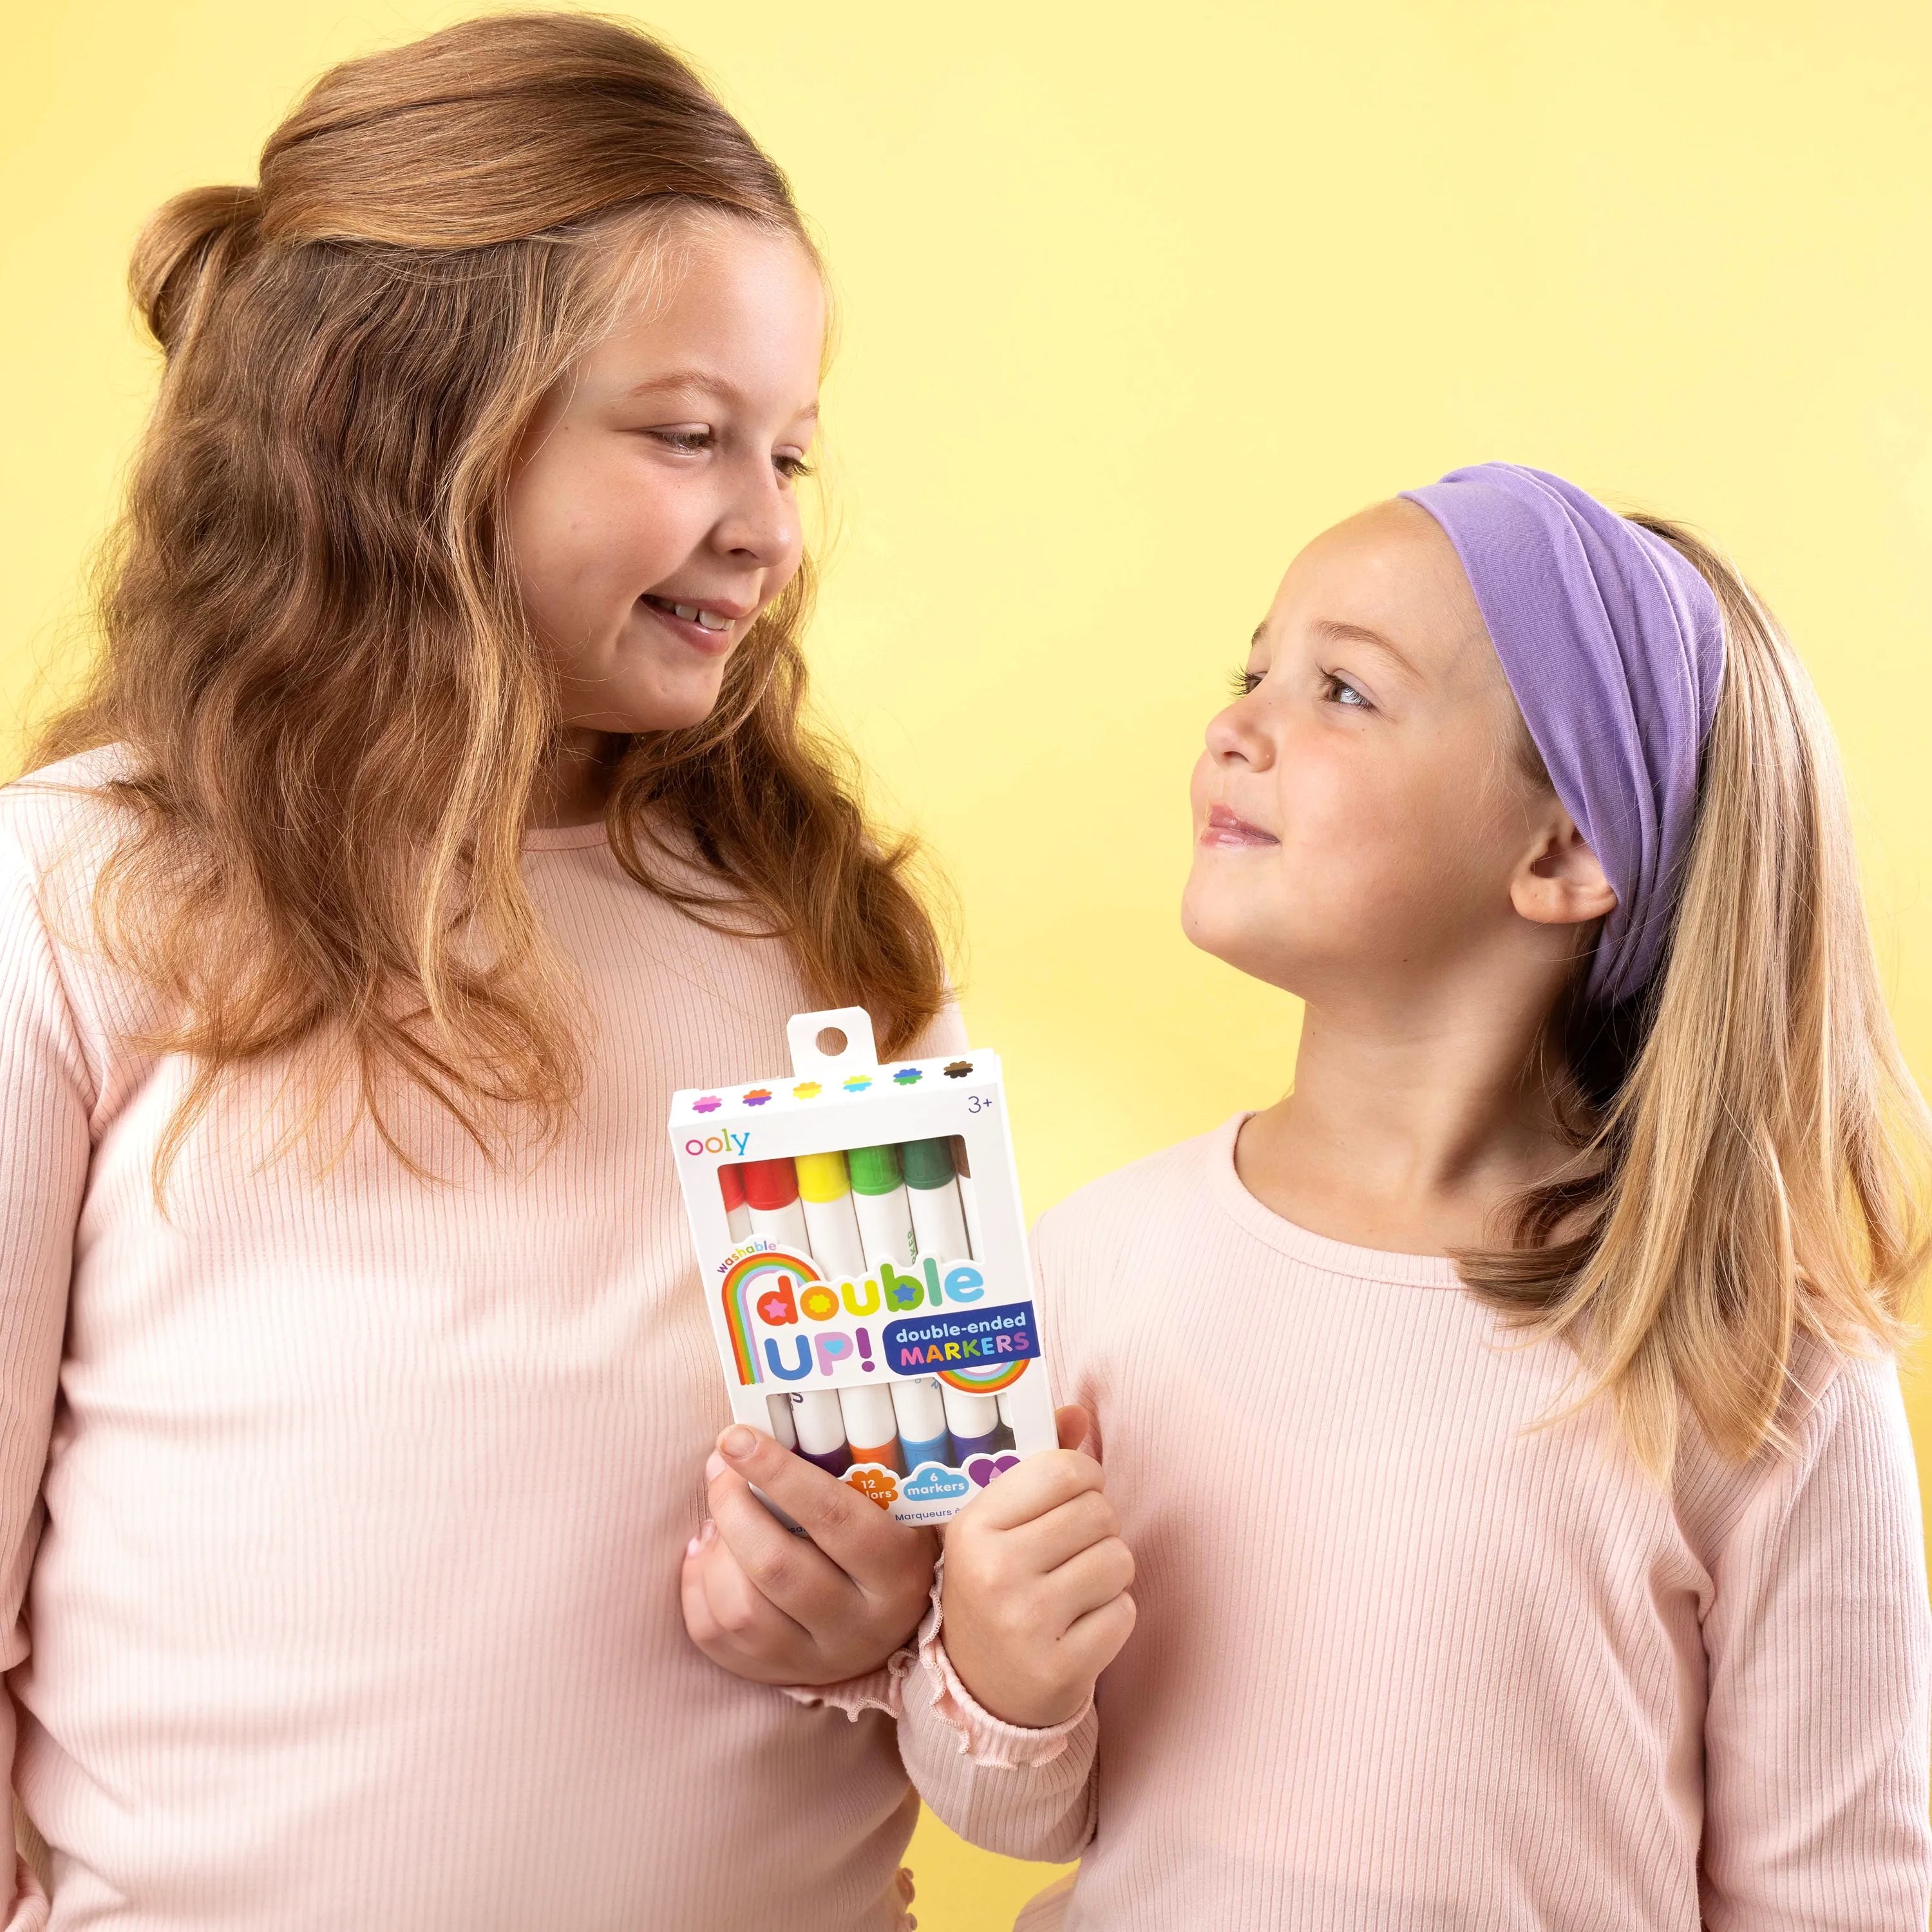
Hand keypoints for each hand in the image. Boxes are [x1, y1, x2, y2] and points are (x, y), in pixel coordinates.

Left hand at [681, 1424, 937, 1685]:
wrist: (886, 1622)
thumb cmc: (878, 1539)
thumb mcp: (882, 1507)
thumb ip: (833, 1474)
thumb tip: (739, 1444)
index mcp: (898, 1570)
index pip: (832, 1517)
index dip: (778, 1472)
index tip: (736, 1437)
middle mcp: (860, 1625)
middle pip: (775, 1566)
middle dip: (733, 1506)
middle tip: (720, 1468)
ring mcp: (815, 1660)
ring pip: (739, 1608)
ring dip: (717, 1547)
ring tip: (721, 1514)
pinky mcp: (773, 1676)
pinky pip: (713, 1633)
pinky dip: (699, 1582)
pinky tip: (712, 1551)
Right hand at [938, 1405, 1134, 1727]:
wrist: (982, 1690)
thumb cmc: (998, 1587)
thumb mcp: (999, 1524)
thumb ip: (1039, 1464)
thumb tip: (1078, 1413)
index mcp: (973, 1526)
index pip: (1064, 1470)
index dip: (1084, 1477)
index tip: (1072, 1497)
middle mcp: (995, 1572)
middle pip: (1099, 1512)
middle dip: (1098, 1527)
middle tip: (1071, 1551)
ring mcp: (1026, 1623)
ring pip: (1118, 1560)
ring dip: (1109, 1572)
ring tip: (1075, 1589)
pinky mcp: (1060, 1667)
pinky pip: (1125, 1612)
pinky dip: (1113, 1616)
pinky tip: (1080, 1626)